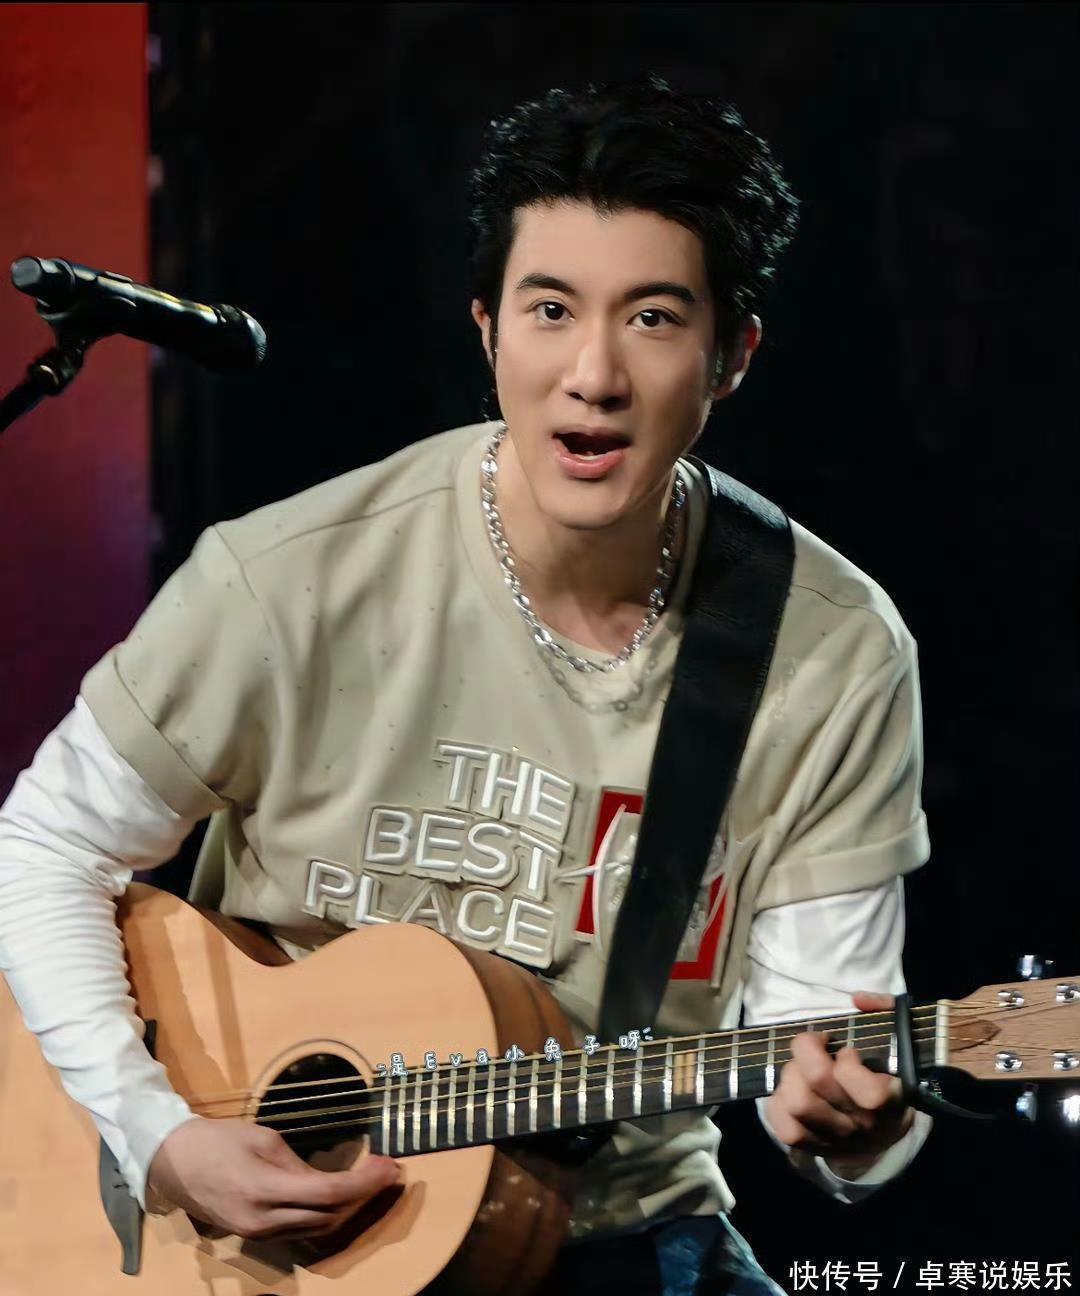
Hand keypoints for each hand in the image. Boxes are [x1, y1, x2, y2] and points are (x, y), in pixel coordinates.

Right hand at [147, 1116, 400, 1239]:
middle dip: (365, 1196)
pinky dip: (326, 1214)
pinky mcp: (253, 1236)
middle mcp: (263, 1221)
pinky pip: (300, 1230)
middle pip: (328, 1217)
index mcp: (264, 1189)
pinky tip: (342, 1196)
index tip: (390, 1165)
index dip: (365, 1182)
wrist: (172, 1163)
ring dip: (349, 1208)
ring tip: (372, 1182)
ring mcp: (257, 1234)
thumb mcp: (263, 1138)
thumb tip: (327, 1180)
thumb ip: (297, 1164)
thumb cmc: (217, 1140)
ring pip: (317, 1229)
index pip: (329, 1193)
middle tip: (388, 1171)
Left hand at [763, 991, 913, 1171]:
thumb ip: (884, 1010)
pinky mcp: (814, 1148)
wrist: (884, 1131)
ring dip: (791, 1076)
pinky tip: (790, 1091)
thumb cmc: (887, 1074)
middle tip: (814, 1048)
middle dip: (807, 1052)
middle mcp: (863, 1125)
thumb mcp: (898, 1040)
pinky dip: (779, 1106)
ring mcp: (837, 1140)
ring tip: (801, 1070)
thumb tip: (858, 999)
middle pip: (817, 1083)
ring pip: (797, 1104)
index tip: (847, 1051)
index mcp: (890, 1100)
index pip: (864, 1086)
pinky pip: (785, 1129)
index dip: (847, 1059)